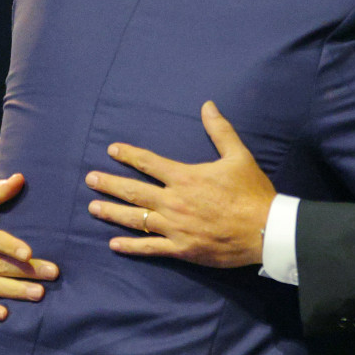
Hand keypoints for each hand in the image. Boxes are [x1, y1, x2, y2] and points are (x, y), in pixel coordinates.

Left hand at [86, 101, 274, 267]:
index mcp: (185, 177)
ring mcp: (175, 227)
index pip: (149, 163)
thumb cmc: (252, 192)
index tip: (112, 150)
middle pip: (134, 191)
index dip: (128, 155)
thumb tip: (207, 105)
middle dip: (109, 183)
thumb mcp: (238, 155)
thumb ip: (220, 130)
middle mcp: (174, 201)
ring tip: (93, 207)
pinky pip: (150, 248)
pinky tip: (114, 244)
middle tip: (90, 179)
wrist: (265, 230)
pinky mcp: (182, 248)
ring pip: (136, 219)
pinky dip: (131, 247)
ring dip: (112, 212)